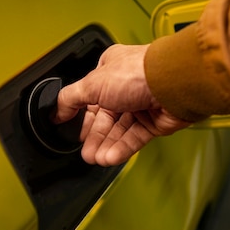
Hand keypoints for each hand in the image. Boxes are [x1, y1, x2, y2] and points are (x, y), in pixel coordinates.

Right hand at [55, 44, 189, 165]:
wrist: (174, 84)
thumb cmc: (139, 72)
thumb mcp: (92, 83)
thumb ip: (70, 99)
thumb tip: (56, 111)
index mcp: (109, 70)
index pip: (89, 97)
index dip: (80, 115)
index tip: (69, 129)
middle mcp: (125, 87)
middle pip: (104, 118)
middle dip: (93, 136)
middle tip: (84, 151)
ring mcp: (141, 105)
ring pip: (118, 131)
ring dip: (105, 146)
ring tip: (95, 158)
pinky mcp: (154, 122)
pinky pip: (133, 139)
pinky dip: (121, 149)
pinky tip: (110, 157)